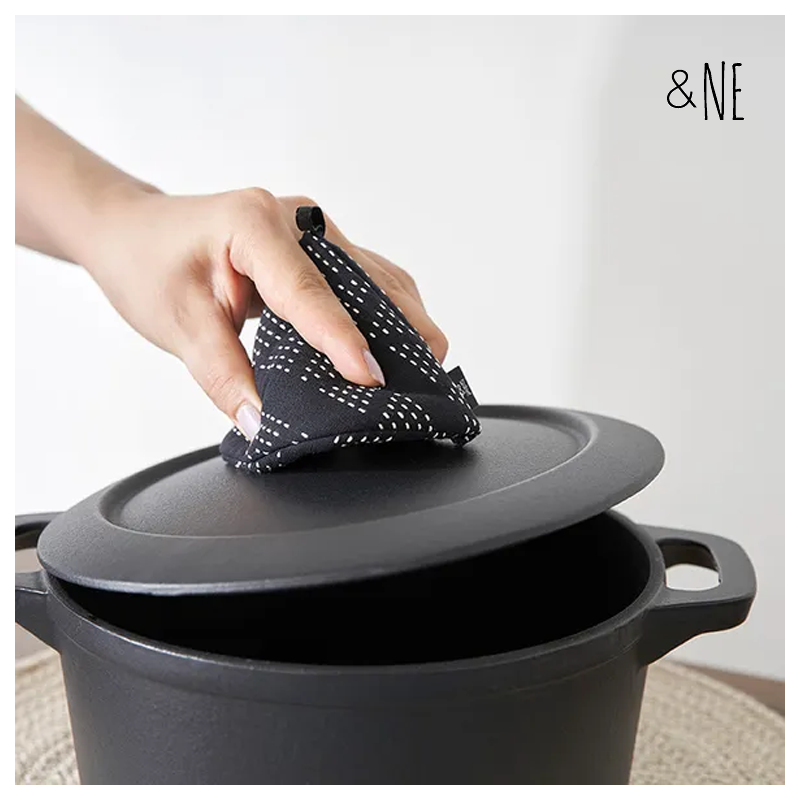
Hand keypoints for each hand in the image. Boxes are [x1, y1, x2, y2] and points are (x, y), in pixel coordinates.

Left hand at [76, 186, 447, 437]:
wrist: (136, 234)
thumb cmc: (149, 265)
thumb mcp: (177, 323)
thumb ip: (222, 373)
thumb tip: (261, 420)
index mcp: (253, 224)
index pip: (307, 289)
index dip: (342, 338)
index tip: (370, 378)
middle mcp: (295, 219)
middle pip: (361, 276)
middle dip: (400, 325)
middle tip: (428, 374)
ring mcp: (312, 229)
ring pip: (375, 275)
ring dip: (401, 318)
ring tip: (425, 366)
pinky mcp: (319, 248)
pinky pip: (366, 279)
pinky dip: (387, 312)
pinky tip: (401, 343)